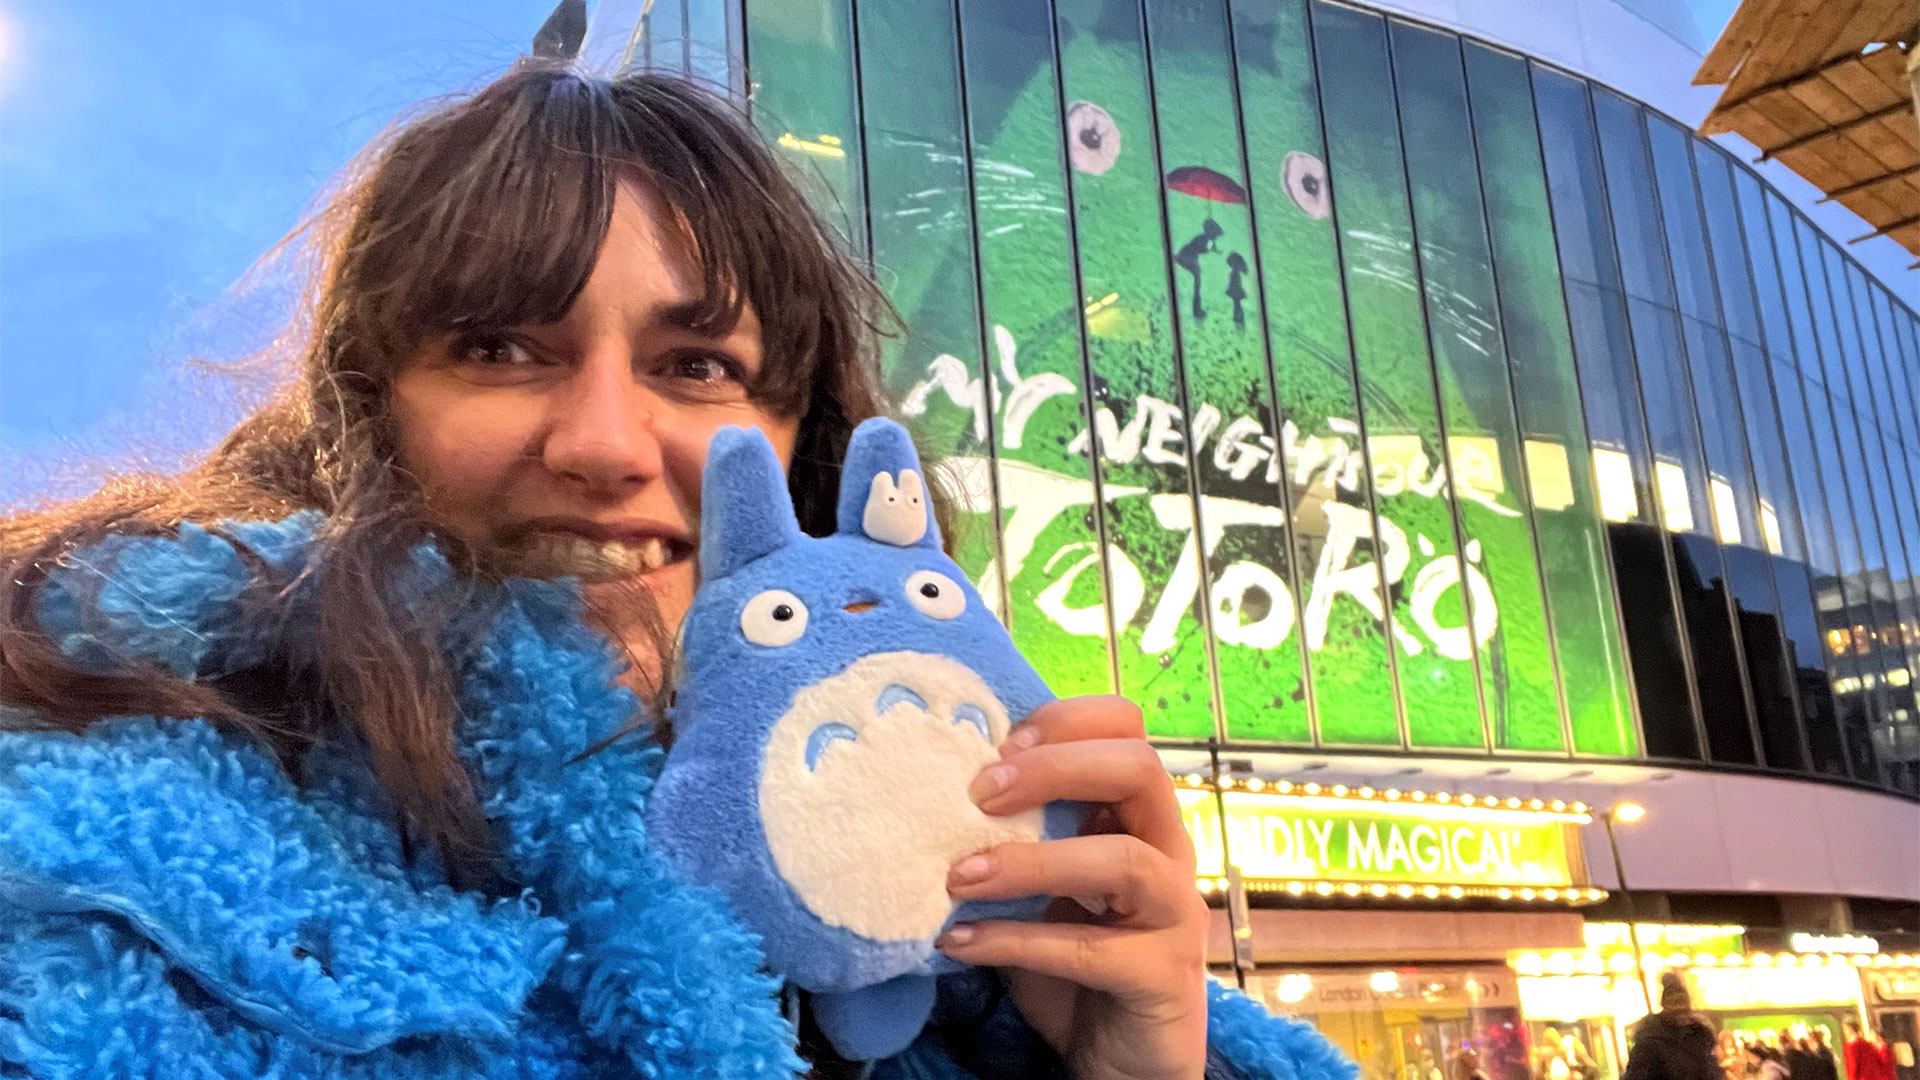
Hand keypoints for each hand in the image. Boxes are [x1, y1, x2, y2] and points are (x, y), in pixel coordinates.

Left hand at [937, 696, 1208, 1079]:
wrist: (1120, 1063)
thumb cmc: (1077, 967)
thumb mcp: (1040, 893)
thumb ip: (1013, 843)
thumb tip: (929, 798)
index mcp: (1139, 819)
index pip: (1128, 731)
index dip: (1067, 721)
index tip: (999, 743)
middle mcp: (1168, 854)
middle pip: (1140, 769)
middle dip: (1055, 767)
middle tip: (980, 793)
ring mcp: (1175, 915)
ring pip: (1125, 859)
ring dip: (1032, 861)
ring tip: (958, 876)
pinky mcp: (1163, 978)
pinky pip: (1091, 950)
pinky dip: (1016, 941)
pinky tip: (960, 942)